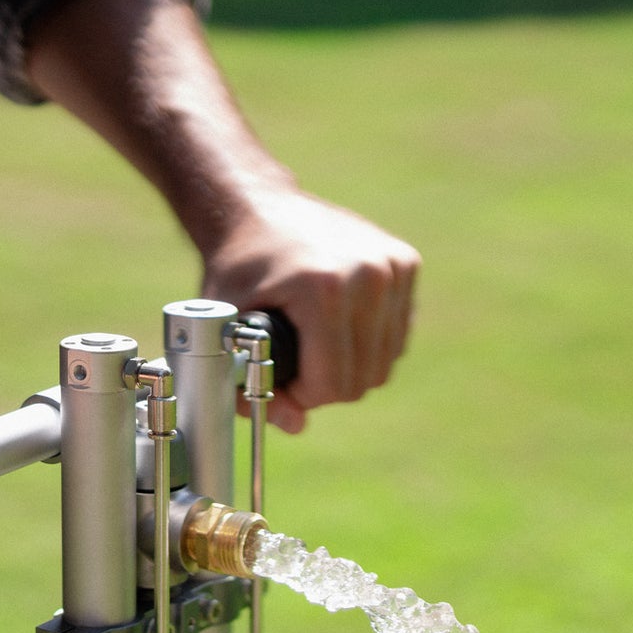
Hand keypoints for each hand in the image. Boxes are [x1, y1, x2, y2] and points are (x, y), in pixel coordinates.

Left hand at [203, 189, 418, 433]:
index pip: (333, 383)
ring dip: (351, 365)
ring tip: (315, 342)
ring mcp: (392, 265)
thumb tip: (294, 425)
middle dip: (327, 384)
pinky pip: (397, 335)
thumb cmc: (237, 271)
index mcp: (323, 288)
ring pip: (386, 362)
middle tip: (296, 360)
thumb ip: (250, 385)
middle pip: (364, 378)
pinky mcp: (406, 261)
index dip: (303, 395)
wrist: (258, 207)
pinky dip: (370, 342)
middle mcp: (368, 273)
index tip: (280, 375)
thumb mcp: (227, 330)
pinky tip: (340, 322)